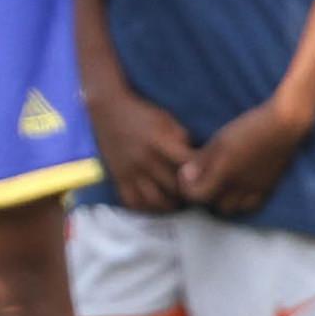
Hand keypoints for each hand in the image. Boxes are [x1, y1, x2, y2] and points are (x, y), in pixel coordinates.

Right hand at [87, 85, 193, 214]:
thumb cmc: (142, 112)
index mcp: (158, 141)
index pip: (187, 164)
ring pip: (155, 201)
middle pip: (174, 188)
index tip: (207, 174)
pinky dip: (146, 208)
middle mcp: (144, 159)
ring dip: (170, 205)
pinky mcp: (118, 177)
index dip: (202, 172)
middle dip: (188, 193)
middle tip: (196, 193)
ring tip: (178, 201)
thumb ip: (182, 139)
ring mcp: (130, 171)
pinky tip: (156, 203)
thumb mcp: (166, 119)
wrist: (107, 108)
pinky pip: (133, 202)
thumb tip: (197, 160)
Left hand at [179, 102, 310, 217]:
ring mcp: (256, 190)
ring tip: (219, 185)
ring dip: (222, 201)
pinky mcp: (268, 189)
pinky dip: (241, 202)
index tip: (187, 174)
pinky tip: (238, 189)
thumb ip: (202, 160)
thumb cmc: (250, 126)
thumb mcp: (220, 139)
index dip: (188, 188)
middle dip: (205, 196)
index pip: (199, 195)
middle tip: (202, 179)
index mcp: (226, 171)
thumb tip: (185, 175)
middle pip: (213, 205)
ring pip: (232, 209)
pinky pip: (250, 206)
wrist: (285, 125)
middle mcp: (240, 186)